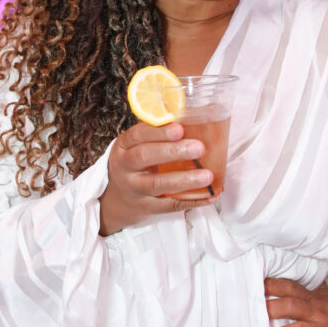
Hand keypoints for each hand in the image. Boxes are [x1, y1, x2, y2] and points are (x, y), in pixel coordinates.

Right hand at [99, 121, 217, 235]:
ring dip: (184, 179)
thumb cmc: (135, 165)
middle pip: (144, 156)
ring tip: (207, 176)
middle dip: (173, 151)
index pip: (137, 135)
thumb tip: (194, 119)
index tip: (179, 128)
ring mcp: (134, 189)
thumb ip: (157, 135)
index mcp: (124, 146)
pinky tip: (210, 196)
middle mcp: (125, 167)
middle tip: (198, 148)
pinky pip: (170, 205)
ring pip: (157, 184)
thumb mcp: (135, 147)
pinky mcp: (145, 207)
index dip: (158, 131)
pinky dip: (192, 201)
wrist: (118, 199)